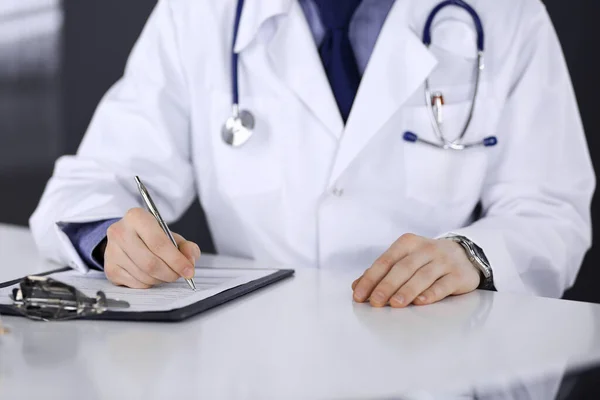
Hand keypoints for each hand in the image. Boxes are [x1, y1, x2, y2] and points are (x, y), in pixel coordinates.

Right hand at [103, 208, 200, 288]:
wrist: (126, 237)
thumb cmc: (151, 236)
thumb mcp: (171, 235)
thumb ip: (186, 247)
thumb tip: (190, 261)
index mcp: (136, 217)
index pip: (159, 243)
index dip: (176, 260)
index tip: (188, 270)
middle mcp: (120, 232)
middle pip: (150, 262)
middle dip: (170, 273)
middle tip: (179, 275)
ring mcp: (112, 252)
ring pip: (144, 275)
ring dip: (160, 279)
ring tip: (165, 273)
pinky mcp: (110, 269)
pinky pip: (136, 284)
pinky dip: (149, 283)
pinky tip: (152, 275)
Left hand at [351, 234, 479, 306]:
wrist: (466, 255)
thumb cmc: (427, 260)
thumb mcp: (405, 260)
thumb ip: (382, 272)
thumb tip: (357, 286)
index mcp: (407, 243)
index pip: (385, 260)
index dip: (371, 278)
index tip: (359, 295)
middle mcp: (426, 249)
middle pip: (403, 268)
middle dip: (387, 285)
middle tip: (375, 302)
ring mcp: (444, 261)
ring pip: (422, 275)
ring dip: (407, 290)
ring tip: (395, 304)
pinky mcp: (459, 275)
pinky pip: (444, 284)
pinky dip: (431, 293)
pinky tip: (421, 302)